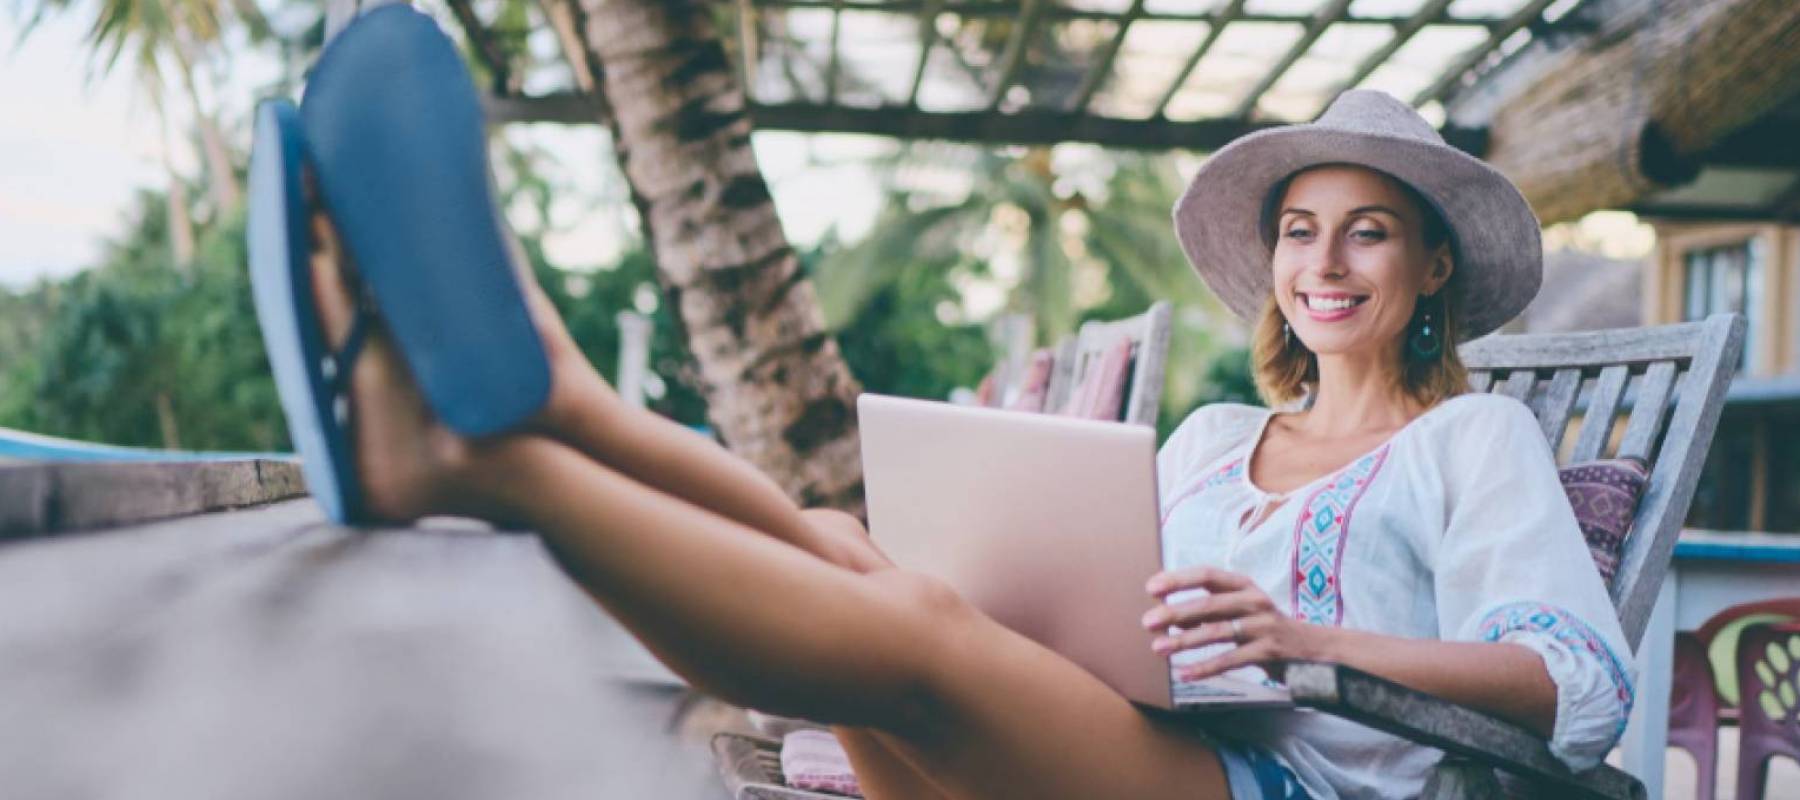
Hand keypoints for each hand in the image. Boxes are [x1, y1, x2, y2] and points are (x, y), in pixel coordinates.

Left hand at [1140, 566, 1329, 681]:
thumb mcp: (1241, 609)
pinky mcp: (1269, 652)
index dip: (1178, 579)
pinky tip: (1183, 674)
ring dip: (1183, 641)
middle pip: (1208, 604)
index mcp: (1244, 585)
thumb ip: (1209, 609)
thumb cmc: (1266, 627)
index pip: (1207, 575)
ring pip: (1217, 632)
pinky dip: (1204, 668)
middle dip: (1174, 613)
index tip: (1152, 588)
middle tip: (1148, 622)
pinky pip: (1230, 660)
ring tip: (1158, 648)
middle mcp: (1254, 601)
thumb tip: (1167, 615)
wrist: (1315, 650)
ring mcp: (1263, 626)